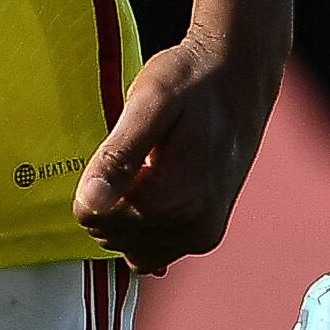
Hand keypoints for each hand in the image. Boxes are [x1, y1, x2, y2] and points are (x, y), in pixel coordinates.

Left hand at [73, 30, 282, 274]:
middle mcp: (194, 230)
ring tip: (151, 167)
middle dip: (111, 196)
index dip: (95, 180)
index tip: (123, 149)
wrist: (239, 78)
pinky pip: (152, 250)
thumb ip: (116, 157)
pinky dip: (143, 224)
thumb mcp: (148, 106)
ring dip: (126, 210)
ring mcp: (202, 236)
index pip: (92, 217)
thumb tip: (89, 202)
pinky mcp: (206, 234)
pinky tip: (156, 188)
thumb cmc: (193, 83)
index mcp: (175, 203)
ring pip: (127, 244)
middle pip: (109, 233)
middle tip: (140, 154)